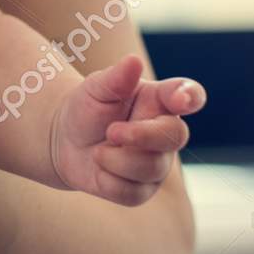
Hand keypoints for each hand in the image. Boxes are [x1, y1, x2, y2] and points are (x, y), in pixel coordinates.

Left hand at [51, 54, 205, 206]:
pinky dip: (107, 179)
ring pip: (151, 167)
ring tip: (98, 149)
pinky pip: (131, 192)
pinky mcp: (142, 190)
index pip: (189, 95)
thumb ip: (116, 77)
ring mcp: (157, 163)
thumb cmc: (87, 107)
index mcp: (160, 100)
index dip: (190, 97)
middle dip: (142, 135)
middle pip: (175, 136)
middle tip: (111, 131)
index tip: (181, 99)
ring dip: (115, 159)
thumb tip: (133, 61)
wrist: (63, 140)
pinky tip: (99, 167)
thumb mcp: (95, 88)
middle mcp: (166, 132)